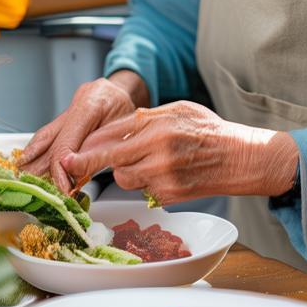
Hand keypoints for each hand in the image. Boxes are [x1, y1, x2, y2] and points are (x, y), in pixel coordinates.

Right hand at [22, 71, 148, 193]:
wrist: (130, 89)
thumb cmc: (131, 110)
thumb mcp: (124, 132)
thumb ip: (99, 151)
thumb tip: (76, 174)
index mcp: (91, 105)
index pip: (65, 143)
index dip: (60, 169)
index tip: (63, 189)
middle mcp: (77, 103)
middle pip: (50, 139)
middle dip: (39, 165)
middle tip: (32, 186)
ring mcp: (71, 106)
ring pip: (45, 134)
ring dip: (33, 157)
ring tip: (23, 174)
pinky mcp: (68, 113)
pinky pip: (50, 132)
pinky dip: (40, 149)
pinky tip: (31, 161)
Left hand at [60, 101, 298, 205]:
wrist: (240, 159)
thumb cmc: (209, 129)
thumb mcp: (178, 109)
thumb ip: (146, 118)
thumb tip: (117, 124)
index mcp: (158, 129)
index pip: (110, 140)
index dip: (85, 152)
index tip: (66, 158)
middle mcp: (158, 155)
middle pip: (113, 164)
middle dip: (101, 162)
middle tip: (91, 160)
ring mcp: (163, 179)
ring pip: (126, 179)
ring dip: (127, 170)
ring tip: (147, 158)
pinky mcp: (169, 197)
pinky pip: (144, 191)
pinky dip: (146, 182)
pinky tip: (163, 171)